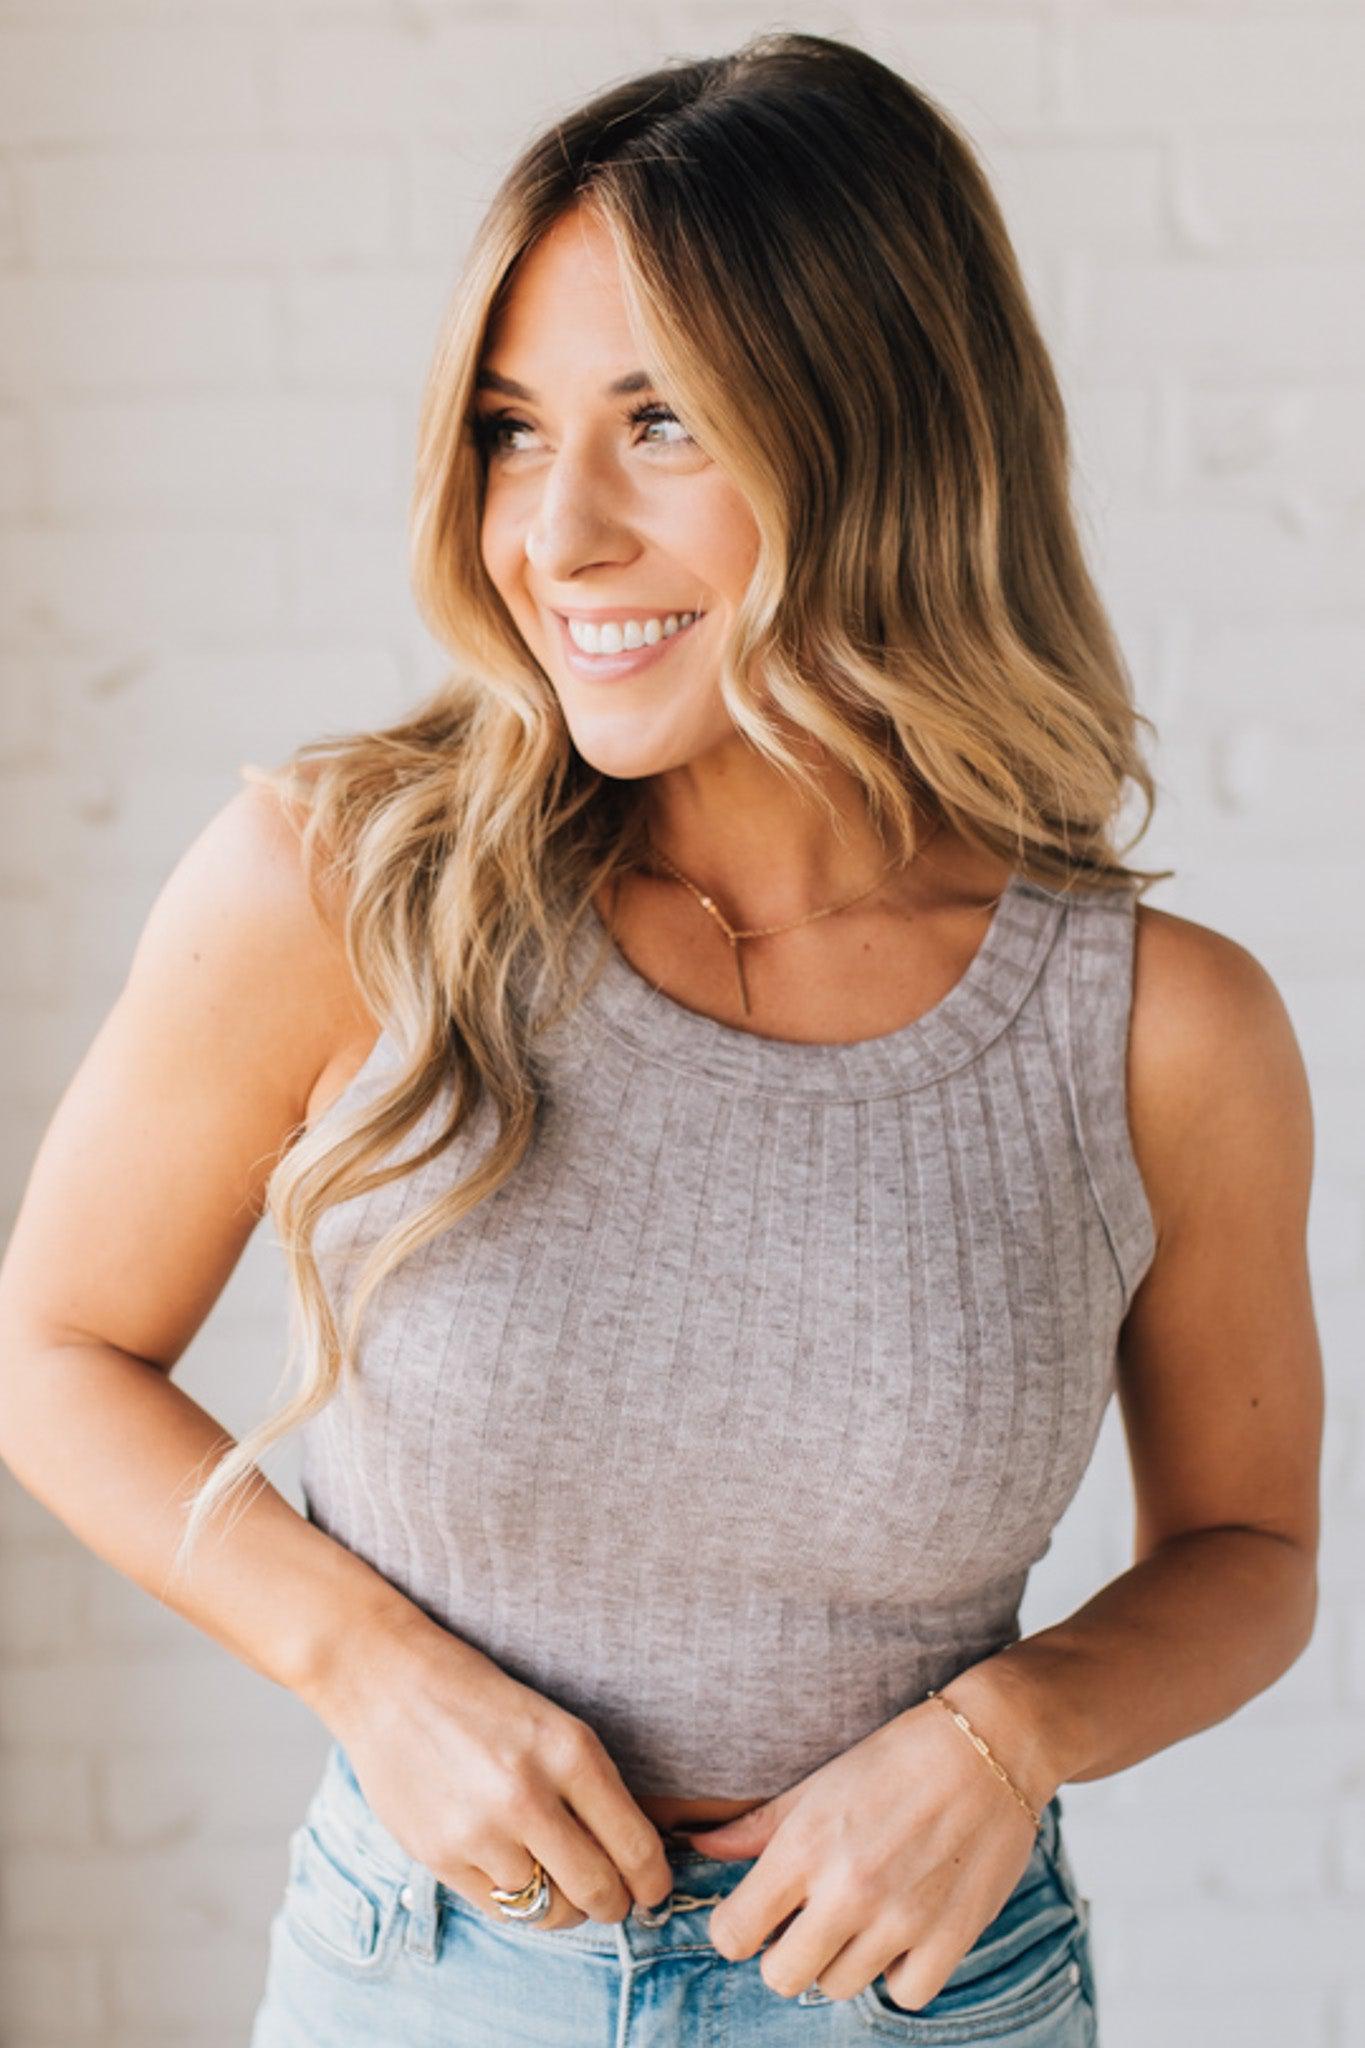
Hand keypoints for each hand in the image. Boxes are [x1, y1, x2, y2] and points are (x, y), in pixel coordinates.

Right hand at [311, 1602, 675, 1931]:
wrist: (390, 1683)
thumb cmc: (483, 1700)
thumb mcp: (554, 1724)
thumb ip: (593, 1788)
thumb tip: (636, 1857)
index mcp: (570, 1751)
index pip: (635, 1846)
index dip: (653, 1882)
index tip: (654, 1890)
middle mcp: (528, 1795)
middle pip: (598, 1891)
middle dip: (615, 1905)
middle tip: (615, 1901)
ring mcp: (480, 1832)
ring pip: (550, 1910)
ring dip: (565, 1908)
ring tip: (562, 1886)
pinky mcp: (440, 1857)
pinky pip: (501, 1910)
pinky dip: (518, 1903)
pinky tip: (519, 1878)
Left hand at [676, 1691, 1049, 2010]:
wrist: (989, 1745)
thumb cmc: (896, 1756)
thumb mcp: (818, 1783)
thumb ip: (757, 1826)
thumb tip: (700, 1846)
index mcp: (806, 1847)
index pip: (733, 1935)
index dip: (737, 1929)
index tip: (756, 1914)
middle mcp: (848, 1890)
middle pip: (781, 1977)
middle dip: (786, 1952)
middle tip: (809, 1917)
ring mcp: (901, 1920)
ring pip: (839, 1986)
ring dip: (843, 1957)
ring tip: (863, 1911)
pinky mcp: (950, 1939)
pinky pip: (903, 1993)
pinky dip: (900, 1970)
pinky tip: (904, 1928)